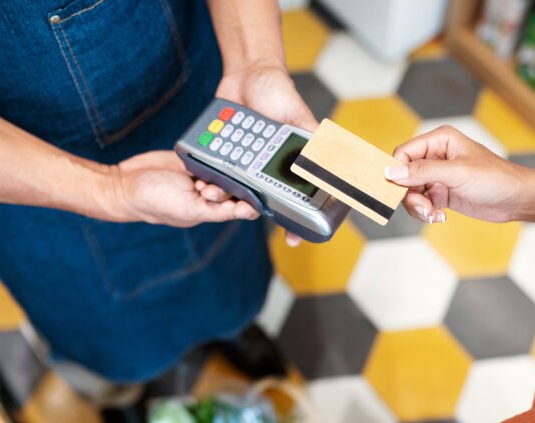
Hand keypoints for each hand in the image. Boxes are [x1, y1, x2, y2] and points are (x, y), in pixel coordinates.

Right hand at [104, 151, 258, 225]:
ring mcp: (202, 175)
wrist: (126, 183)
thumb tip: (248, 211)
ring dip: (216, 167)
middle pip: (236, 182)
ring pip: (224, 166)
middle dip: (226, 182)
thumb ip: (219, 211)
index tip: (244, 192)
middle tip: (204, 186)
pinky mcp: (193, 159)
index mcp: (213, 210)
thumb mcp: (189, 210)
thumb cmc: (155, 203)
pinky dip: (208, 153)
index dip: (248, 198)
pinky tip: (200, 155)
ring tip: (196, 178)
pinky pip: (209, 153)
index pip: (244, 204)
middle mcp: (210, 194)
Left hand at [217, 62, 316, 246]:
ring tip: (212, 191)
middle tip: (243, 209)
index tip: (293, 238)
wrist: (248, 72)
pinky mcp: (219, 151)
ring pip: (231, 186)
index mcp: (284, 164)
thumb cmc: (280, 95)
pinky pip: (212, 168)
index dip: (292, 220)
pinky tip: (201, 178)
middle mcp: (261, 167)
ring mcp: (239, 160)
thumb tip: (333, 162)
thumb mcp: (300, 118)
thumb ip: (313, 141)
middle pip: (255, 196)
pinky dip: (207, 174)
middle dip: (248, 206)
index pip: (290, 197)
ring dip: (222, 193)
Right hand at [386, 125, 534, 223]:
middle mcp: (436, 156)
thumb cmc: (495, 178)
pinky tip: (439, 216)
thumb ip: (422, 172)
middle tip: (422, 208)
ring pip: (411, 192)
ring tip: (433, 214)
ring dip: (418, 206)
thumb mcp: (457, 173)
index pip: (404, 154)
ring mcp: (438, 176)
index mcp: (439, 141)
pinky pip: (421, 203)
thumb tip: (392, 172)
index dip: (397, 172)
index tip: (398, 191)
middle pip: (404, 175)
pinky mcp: (442, 193)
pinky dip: (426, 212)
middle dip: (409, 195)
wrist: (517, 199)